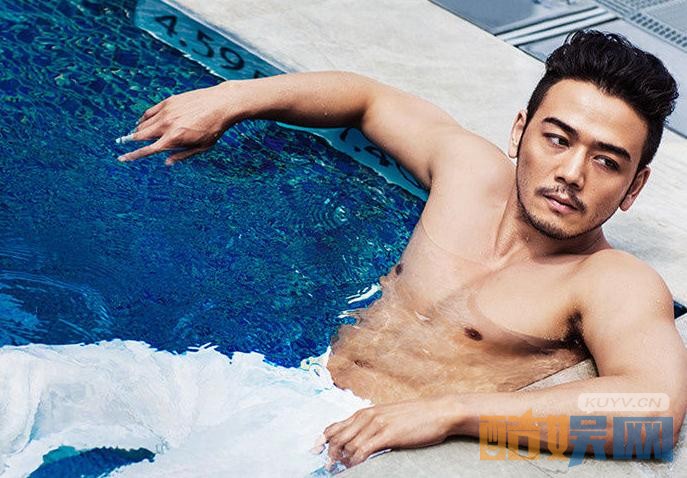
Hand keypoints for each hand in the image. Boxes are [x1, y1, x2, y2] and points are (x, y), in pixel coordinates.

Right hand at [116, 82, 240, 164]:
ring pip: (144, 123)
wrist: (221, 104)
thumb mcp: (202, 147)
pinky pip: (150, 112)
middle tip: (122, 144)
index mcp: (174, 138)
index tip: (121, 158)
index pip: (147, 150)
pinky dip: (144, 118)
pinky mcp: (168, 101)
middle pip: (141, 135)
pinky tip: (142, 122)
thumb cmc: (214, 128)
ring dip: (138, 131)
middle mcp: (167, 125)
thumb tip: (166, 162)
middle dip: (130, 141)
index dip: (132, 155)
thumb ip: (182, 155)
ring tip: (136, 135)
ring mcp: (166, 111)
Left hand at [321, 396, 456, 468]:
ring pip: (348, 445)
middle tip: (329, 468)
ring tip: (342, 470)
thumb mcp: (388, 417)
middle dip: (329, 455)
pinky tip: (355, 467)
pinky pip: (363, 450)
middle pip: (337, 437)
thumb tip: (359, 438)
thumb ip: (372, 425)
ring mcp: (376, 424)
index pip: (335, 426)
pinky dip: (355, 461)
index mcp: (365, 412)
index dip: (322, 441)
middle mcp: (367, 416)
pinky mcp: (387, 434)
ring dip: (342, 461)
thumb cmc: (416, 416)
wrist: (438, 411)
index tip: (315, 452)